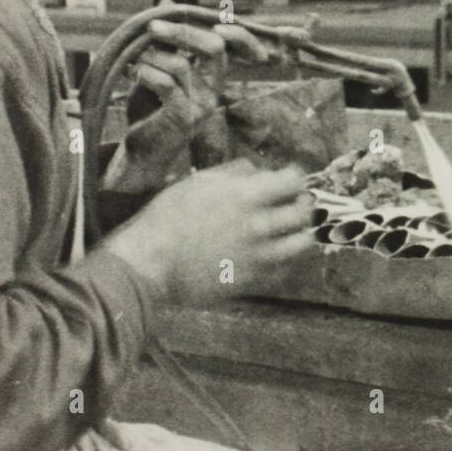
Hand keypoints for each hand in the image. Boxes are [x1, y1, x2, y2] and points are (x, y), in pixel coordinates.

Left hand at [103, 16, 271, 192]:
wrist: (140, 150)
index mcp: (211, 76)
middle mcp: (213, 89)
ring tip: (134, 62)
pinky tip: (135, 75)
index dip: (231, 30)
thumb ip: (165, 40)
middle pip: (214, 47)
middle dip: (182, 32)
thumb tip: (167, 1)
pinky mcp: (185, 118)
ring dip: (152, 56)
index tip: (207, 17)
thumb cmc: (150, 109)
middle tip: (151, 27)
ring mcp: (202, 105)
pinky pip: (167, 85)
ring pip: (182, 64)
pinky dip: (147, 74)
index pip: (231, 45)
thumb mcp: (157, 67)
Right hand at [103, 158, 317, 304]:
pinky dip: (284, 260)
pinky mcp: (250, 280)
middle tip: (295, 204)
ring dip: (299, 233)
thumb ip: (233, 174)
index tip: (290, 181)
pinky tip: (274, 254)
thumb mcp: (197, 183)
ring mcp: (257, 256)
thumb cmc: (166, 219)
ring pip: (301, 244)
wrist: (148, 263)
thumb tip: (256, 170)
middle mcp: (259, 225)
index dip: (295, 178)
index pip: (293, 181)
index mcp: (246, 197)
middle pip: (302, 212)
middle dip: (302, 204)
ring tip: (291, 231)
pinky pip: (283, 270)